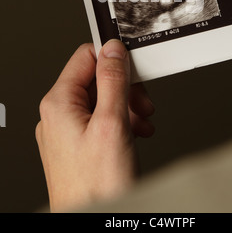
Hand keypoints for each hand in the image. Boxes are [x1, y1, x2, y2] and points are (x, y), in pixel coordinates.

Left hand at [35, 39, 154, 211]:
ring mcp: (65, 132)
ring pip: (100, 101)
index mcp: (59, 103)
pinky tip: (134, 134)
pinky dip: (120, 123)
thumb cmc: (96, 186)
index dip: (112, 58)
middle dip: (124, 89)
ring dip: (126, 107)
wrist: (93, 221)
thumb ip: (112, 81)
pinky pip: (99, 121)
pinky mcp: (76, 146)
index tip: (133, 67)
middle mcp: (57, 115)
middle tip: (142, 104)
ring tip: (141, 123)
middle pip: (95, 80)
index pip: (85, 57)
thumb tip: (112, 49)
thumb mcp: (112, 123)